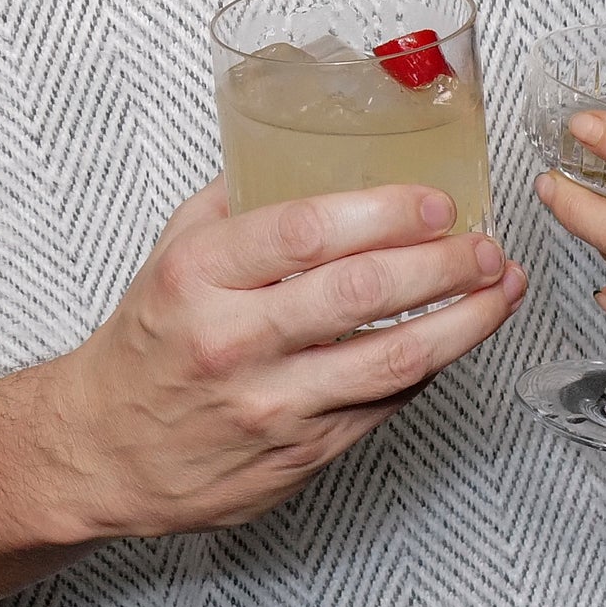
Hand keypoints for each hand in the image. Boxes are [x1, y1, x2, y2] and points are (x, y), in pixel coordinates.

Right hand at [41, 180, 524, 541]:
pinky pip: (382, 406)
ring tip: (501, 289)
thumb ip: (234, 204)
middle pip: (359, 293)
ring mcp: (270, 403)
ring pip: (390, 360)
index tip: (434, 201)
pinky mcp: (299, 456)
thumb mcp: (169, 254)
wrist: (104, 450)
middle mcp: (233, 338)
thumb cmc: (146, 344)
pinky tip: (453, 338)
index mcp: (197, 275)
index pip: (302, 233)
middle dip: (440, 263)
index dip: (381, 214)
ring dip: (462, 322)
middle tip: (486, 244)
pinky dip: (426, 368)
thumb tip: (300, 150)